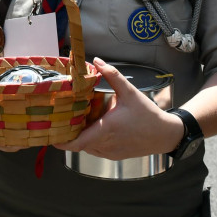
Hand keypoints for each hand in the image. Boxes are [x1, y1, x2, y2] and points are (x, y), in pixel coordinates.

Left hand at [56, 58, 183, 159]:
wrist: (165, 134)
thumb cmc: (148, 114)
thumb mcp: (130, 92)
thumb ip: (112, 75)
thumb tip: (96, 60)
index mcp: (107, 129)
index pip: (78, 142)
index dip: (62, 142)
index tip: (51, 135)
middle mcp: (106, 144)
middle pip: (79, 143)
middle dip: (69, 133)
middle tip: (61, 120)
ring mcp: (110, 153)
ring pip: (87, 147)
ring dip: (81, 137)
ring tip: (77, 121)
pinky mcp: (115, 156)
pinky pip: (96, 150)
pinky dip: (91, 141)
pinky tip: (94, 127)